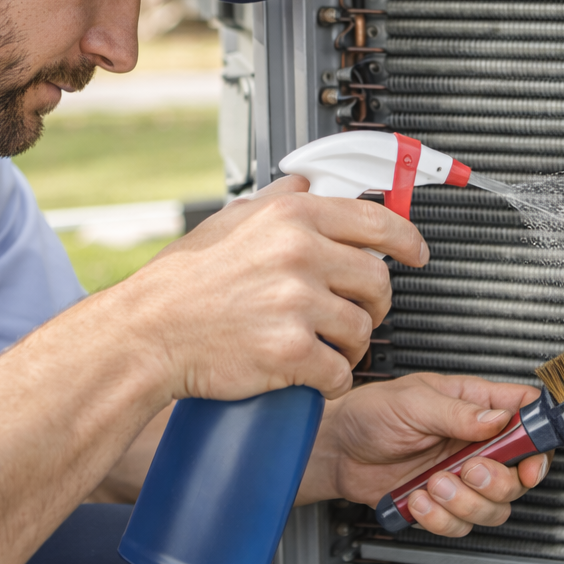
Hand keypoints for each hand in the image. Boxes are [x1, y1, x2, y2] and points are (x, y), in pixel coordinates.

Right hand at [105, 176, 426, 404]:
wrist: (146, 335)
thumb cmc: (182, 284)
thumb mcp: (228, 221)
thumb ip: (275, 201)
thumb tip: (307, 184)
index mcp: (290, 217)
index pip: (376, 220)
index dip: (406, 240)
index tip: (416, 253)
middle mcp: (299, 253)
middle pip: (378, 280)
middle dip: (374, 304)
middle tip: (355, 315)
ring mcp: (297, 303)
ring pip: (363, 329)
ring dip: (351, 346)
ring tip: (323, 348)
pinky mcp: (291, 351)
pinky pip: (340, 371)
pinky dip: (331, 380)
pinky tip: (309, 374)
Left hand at [300, 374, 551, 536]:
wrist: (337, 449)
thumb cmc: (372, 412)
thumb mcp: (414, 401)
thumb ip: (458, 413)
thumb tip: (499, 418)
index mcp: (477, 406)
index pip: (528, 419)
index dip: (539, 442)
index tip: (529, 460)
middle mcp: (476, 443)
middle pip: (519, 475)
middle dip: (497, 481)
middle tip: (467, 469)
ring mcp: (461, 476)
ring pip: (495, 507)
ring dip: (466, 503)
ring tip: (433, 484)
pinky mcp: (443, 503)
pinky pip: (461, 525)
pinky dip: (440, 518)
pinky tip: (418, 498)